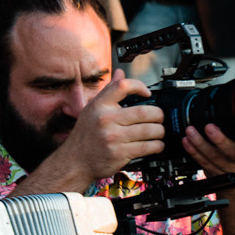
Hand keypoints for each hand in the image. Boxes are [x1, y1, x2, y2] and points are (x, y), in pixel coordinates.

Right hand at [28, 74, 165, 192]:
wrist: (75, 161)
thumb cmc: (85, 135)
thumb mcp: (92, 109)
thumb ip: (108, 91)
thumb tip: (120, 73)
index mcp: (99, 105)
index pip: (123, 86)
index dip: (139, 86)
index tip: (147, 93)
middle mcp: (106, 119)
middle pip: (143, 112)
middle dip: (158, 115)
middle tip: (159, 117)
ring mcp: (113, 137)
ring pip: (149, 130)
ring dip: (160, 131)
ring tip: (159, 132)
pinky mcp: (120, 153)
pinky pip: (147, 147)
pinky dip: (156, 146)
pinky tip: (156, 145)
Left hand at [181, 123, 234, 177]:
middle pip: (233, 154)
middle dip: (220, 141)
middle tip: (210, 128)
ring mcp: (229, 171)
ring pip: (214, 159)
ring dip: (200, 144)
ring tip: (191, 132)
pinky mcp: (215, 174)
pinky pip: (203, 163)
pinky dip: (194, 152)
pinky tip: (187, 142)